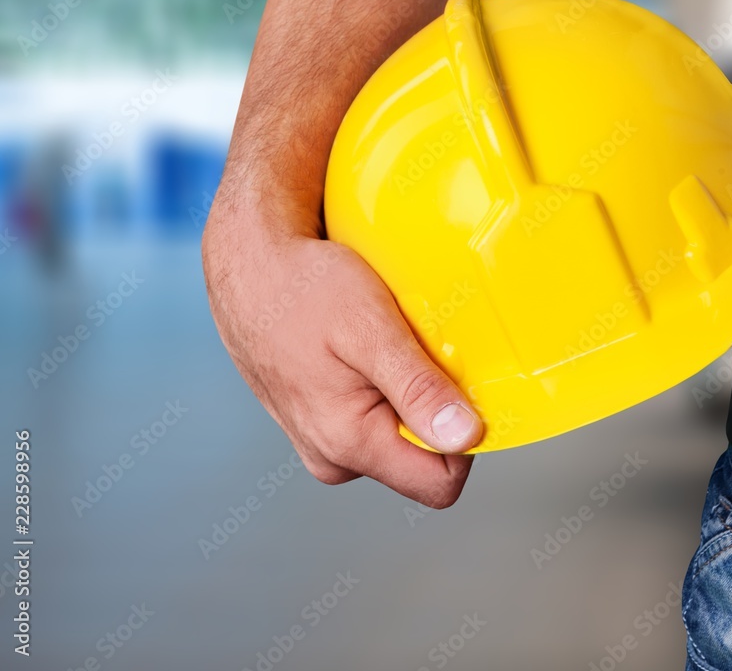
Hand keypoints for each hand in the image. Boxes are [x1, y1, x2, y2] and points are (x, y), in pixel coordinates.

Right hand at [203, 200, 483, 507]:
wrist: (250, 266)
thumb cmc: (303, 289)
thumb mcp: (370, 329)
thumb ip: (417, 388)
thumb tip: (465, 436)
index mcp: (348, 445)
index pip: (440, 481)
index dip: (465, 436)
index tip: (461, 382)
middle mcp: (333, 457)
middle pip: (423, 457)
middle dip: (435, 406)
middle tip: (418, 348)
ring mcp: (323, 440)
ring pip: (399, 431)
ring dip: (410, 390)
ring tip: (389, 341)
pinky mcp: (320, 419)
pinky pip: (375, 414)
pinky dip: (386, 381)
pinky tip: (372, 344)